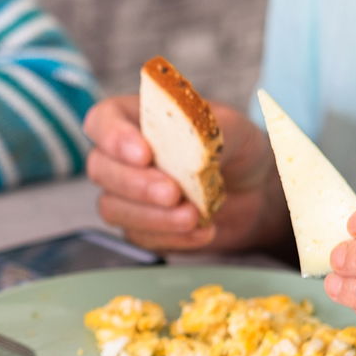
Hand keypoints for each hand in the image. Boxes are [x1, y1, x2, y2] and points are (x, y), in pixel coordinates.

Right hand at [82, 95, 288, 251]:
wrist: (255, 190)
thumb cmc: (235, 148)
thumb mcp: (233, 127)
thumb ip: (207, 128)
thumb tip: (188, 139)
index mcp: (136, 117)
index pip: (102, 121)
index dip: (114, 137)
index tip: (144, 154)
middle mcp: (122, 156)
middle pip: (100, 168)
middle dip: (135, 184)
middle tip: (172, 192)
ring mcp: (126, 194)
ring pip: (112, 208)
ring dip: (152, 216)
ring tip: (194, 216)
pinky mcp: (139, 228)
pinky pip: (139, 237)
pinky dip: (171, 237)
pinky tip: (203, 231)